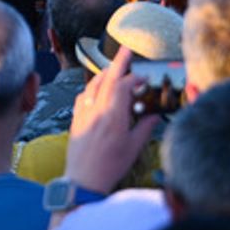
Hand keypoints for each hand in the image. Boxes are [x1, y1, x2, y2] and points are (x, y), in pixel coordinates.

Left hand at [64, 48, 158, 194]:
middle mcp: (96, 111)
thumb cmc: (110, 166)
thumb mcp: (133, 148)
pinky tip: (96, 90)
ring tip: (113, 68)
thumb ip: (144, 128)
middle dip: (117, 63)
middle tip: (126, 50)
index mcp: (113, 117)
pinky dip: (91, 89)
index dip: (134, 78)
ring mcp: (83, 114)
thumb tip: (154, 115)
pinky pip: (82, 97)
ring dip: (104, 74)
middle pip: (107, 80)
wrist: (83, 180)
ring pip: (92, 86)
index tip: (144, 78)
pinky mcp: (76, 120)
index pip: (122, 87)